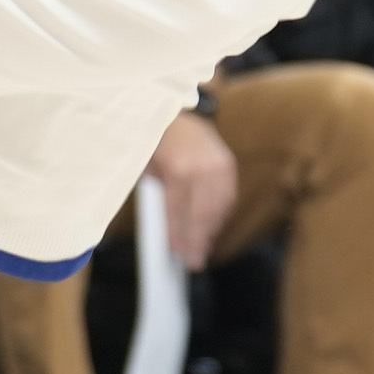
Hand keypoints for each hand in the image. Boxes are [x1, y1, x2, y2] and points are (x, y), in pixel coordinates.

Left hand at [144, 108, 236, 265]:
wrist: (180, 111)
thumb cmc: (154, 140)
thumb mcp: (146, 165)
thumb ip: (156, 194)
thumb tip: (166, 230)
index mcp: (177, 168)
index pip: (178, 210)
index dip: (178, 235)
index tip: (177, 254)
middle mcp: (202, 168)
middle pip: (201, 214)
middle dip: (197, 241)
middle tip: (193, 263)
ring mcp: (219, 166)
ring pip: (217, 209)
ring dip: (209, 232)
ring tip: (201, 252)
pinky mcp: (228, 165)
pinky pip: (226, 198)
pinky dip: (219, 216)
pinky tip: (211, 230)